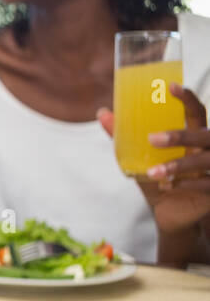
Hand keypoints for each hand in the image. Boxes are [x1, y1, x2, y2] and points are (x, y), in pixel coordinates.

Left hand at [98, 83, 209, 233]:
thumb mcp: (140, 157)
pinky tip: (167, 187)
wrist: (171, 214)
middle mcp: (209, 148)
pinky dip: (185, 184)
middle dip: (180, 136)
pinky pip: (206, 183)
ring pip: (204, 160)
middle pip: (204, 135)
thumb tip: (102, 112)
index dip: (186, 98)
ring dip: (178, 165)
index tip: (170, 86)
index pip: (196, 111)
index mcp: (194, 136)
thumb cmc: (159, 177)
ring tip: (154, 173)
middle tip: (152, 139)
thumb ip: (124, 137)